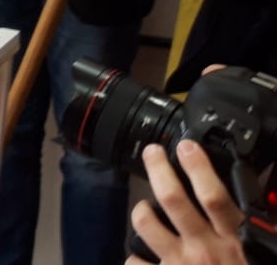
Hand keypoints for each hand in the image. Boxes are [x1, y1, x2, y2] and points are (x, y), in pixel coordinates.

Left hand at [128, 141, 247, 264]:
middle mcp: (203, 250)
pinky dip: (136, 255)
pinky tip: (142, 254)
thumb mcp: (262, 256)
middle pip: (172, 199)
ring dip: (142, 209)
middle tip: (153, 153)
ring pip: (146, 222)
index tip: (187, 146)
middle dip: (158, 169)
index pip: (215, 196)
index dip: (198, 168)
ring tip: (145, 207)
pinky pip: (135, 260)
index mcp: (233, 241)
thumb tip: (247, 205)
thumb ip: (251, 230)